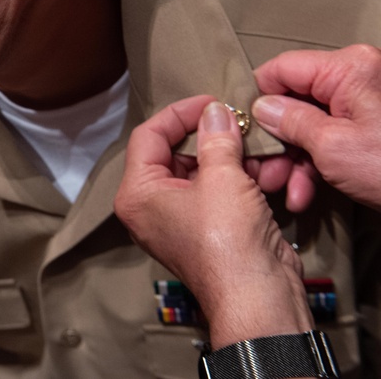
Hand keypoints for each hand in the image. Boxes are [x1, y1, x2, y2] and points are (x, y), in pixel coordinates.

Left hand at [115, 96, 311, 347]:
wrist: (257, 296)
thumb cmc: (228, 240)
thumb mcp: (223, 177)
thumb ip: (216, 138)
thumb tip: (214, 110)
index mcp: (136, 193)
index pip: (147, 136)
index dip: (179, 113)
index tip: (211, 102)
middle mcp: (148, 206)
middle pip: (173, 152)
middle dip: (208, 137)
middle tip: (236, 121)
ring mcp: (175, 220)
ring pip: (198, 171)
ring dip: (228, 158)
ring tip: (254, 149)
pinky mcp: (204, 230)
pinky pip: (213, 192)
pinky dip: (235, 179)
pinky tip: (260, 171)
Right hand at [254, 44, 380, 211]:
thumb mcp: (332, 147)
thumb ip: (290, 122)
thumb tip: (263, 109)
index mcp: (348, 68)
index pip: (281, 70)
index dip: (257, 101)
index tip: (241, 132)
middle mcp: (358, 77)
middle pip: (295, 100)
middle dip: (276, 141)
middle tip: (261, 172)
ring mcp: (368, 103)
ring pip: (312, 125)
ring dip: (293, 160)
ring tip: (283, 191)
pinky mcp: (374, 128)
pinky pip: (334, 137)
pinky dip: (317, 164)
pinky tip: (305, 192)